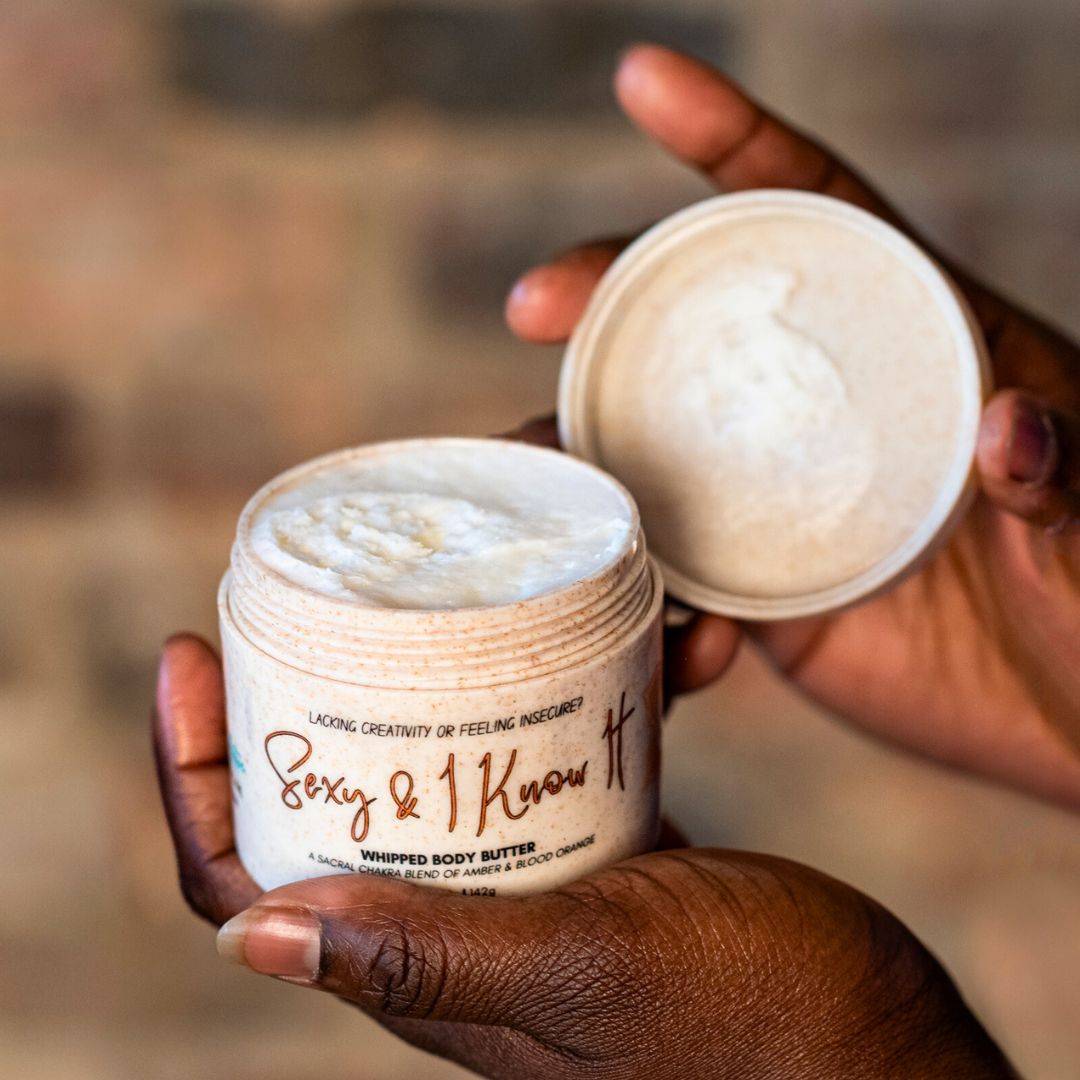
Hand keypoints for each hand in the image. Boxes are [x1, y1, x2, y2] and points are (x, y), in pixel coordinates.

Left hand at [155, 637, 1012, 1079]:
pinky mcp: (603, 840)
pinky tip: (640, 640)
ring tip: (491, 585)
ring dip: (461, 668)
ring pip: (448, 753)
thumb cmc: (748, 1025)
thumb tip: (249, 935)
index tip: (192, 649)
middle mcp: (459, 912)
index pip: (249, 868)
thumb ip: (432, 956)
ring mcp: (532, 872)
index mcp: (425, 957)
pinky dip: (574, 683)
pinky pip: (549, 743)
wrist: (871, 1044)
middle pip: (335, 789)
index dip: (199, 768)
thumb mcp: (584, 973)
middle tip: (324, 590)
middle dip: (313, 684)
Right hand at [506, 45, 1079, 809]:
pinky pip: (669, 581)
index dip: (733, 143)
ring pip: (651, 452)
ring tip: (548, 504)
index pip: (819, 218)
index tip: (641, 83)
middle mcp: (826, 409)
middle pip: (695, 326)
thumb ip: (1060, 474)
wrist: (1068, 718)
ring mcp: (779, 499)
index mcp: (912, 351)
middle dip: (607, 298)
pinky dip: (646, 613)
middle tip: (536, 308)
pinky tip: (683, 662)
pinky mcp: (758, 588)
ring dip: (582, 468)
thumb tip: (1008, 428)